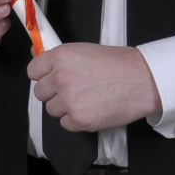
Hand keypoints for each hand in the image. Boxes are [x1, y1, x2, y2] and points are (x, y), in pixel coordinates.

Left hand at [28, 43, 161, 132]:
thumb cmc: (119, 64)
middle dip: (54, 92)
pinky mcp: (78, 119)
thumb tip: (37, 56)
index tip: (50, 77)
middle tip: (73, 89)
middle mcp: (60, 78)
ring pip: (52, 109)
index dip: (43, 75)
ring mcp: (68, 100)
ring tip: (86, 98)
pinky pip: (65, 124)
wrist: (142, 80)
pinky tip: (91, 109)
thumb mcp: (84, 50)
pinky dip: (76, 120)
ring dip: (65, 107)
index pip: (32, 70)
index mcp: (60, 57)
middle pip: (40, 92)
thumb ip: (58, 58)